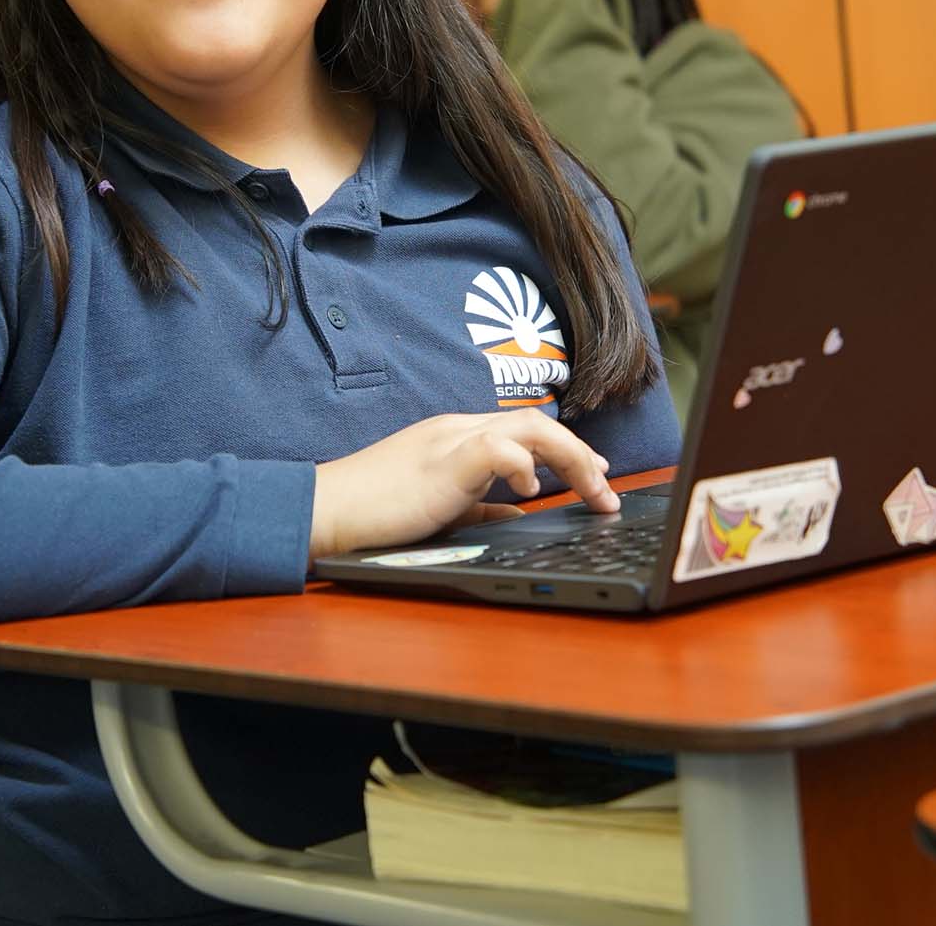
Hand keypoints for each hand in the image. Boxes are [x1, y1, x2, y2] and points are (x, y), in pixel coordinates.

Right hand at [309, 409, 617, 559]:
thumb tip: (521, 513)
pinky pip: (496, 448)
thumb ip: (482, 506)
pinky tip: (533, 492)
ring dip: (571, 457)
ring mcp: (452, 440)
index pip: (528, 429)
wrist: (328, 509)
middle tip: (608, 490)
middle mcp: (461, 428)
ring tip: (592, 488)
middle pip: (539, 422)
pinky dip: (523, 465)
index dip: (570, 450)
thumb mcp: (443, 506)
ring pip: (529, 426)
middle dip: (583, 455)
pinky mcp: (442, 461)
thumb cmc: (377, 511)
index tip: (598, 476)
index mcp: (461, 437)